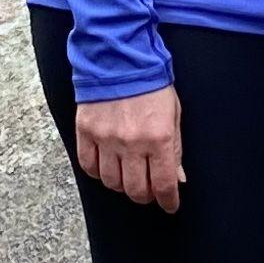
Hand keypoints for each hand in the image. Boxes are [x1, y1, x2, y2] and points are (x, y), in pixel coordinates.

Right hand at [76, 83, 184, 209]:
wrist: (119, 57)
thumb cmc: (151, 84)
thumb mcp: (173, 114)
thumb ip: (175, 149)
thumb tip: (177, 178)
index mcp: (159, 138)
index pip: (163, 184)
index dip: (168, 201)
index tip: (170, 205)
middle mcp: (131, 142)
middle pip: (136, 190)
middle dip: (145, 196)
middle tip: (149, 190)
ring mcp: (106, 138)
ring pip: (112, 182)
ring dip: (122, 185)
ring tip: (128, 175)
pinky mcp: (86, 132)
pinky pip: (89, 166)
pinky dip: (98, 173)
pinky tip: (107, 167)